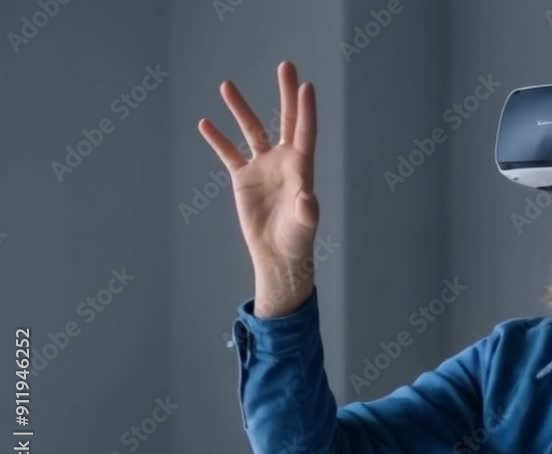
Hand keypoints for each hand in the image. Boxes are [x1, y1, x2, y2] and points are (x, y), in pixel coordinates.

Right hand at [198, 61, 318, 315]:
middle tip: (286, 64)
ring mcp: (263, 167)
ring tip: (226, 84)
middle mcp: (284, 160)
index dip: (305, 110)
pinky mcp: (243, 178)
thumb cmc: (297, 239)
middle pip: (286, 119)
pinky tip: (204, 123)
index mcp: (302, 167)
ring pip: (252, 130)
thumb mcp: (304, 225)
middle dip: (285, 93)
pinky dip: (217, 139)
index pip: (305, 131)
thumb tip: (308, 198)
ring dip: (240, 108)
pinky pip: (228, 153)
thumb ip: (307, 210)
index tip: (306, 85)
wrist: (277, 254)